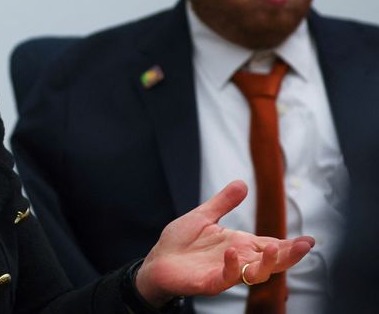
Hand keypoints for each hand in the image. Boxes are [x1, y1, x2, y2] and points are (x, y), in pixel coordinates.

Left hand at [135, 180, 313, 306]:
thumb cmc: (179, 242)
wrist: (157, 261)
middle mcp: (236, 260)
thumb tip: (243, 184)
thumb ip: (223, 202)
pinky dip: (232, 267)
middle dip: (289, 255)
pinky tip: (232, 253)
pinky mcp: (209, 282)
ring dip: (267, 264)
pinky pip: (226, 279)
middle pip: (270, 261)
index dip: (289, 245)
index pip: (269, 245)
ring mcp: (224, 272)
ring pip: (255, 274)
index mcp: (238, 245)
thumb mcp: (203, 216)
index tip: (309, 240)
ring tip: (274, 249)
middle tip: (304, 246)